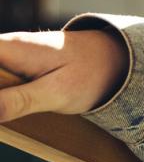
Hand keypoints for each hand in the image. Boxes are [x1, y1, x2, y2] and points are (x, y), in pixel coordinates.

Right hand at [0, 29, 129, 122]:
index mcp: (12, 48)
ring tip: (24, 107)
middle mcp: (6, 49)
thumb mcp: (57, 91)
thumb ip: (20, 101)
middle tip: (6, 113)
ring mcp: (9, 59)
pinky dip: (0, 100)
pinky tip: (4, 112)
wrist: (115, 59)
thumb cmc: (90, 71)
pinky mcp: (14, 71)